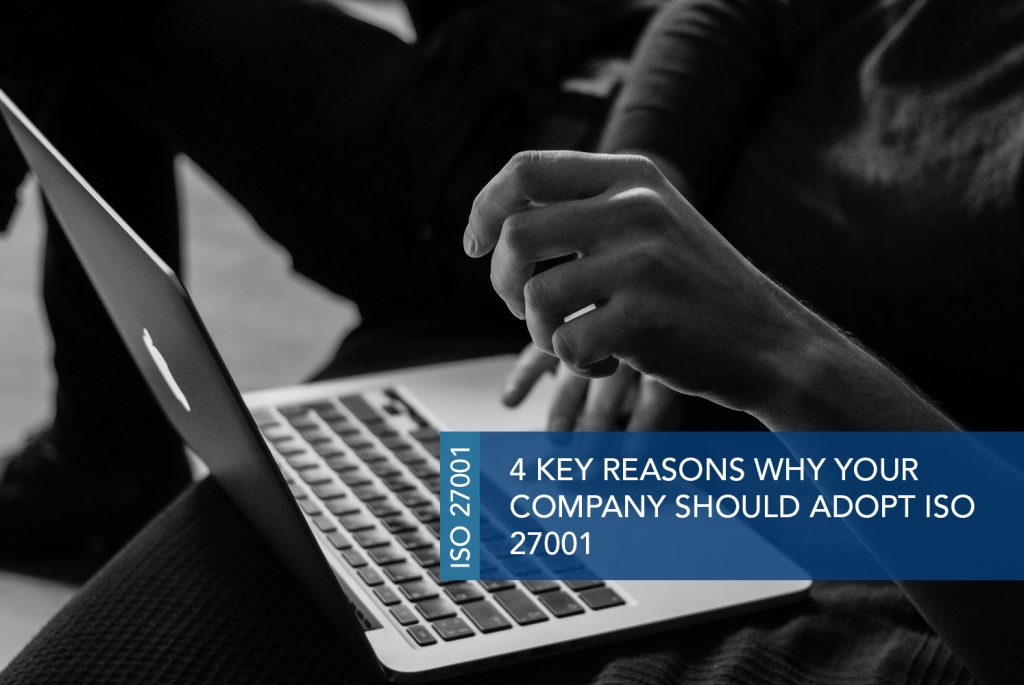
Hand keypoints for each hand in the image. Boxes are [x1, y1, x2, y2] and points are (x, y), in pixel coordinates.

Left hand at [465, 150, 810, 413]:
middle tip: (521, 308)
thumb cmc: (693, 289)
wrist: (770, 342)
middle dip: (500, 282)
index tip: (476, 244)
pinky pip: (565, 345)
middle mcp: (637, 209)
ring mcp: (643, 262)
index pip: (527, 169)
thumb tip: (495, 219)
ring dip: (539, 332)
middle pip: (516, 234)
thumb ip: (585, 211)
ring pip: (535, 296)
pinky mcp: (645, 318)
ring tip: (573, 339)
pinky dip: (576, 363)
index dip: (485, 207)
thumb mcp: (650, 224)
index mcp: (633, 177)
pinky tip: (609, 361)